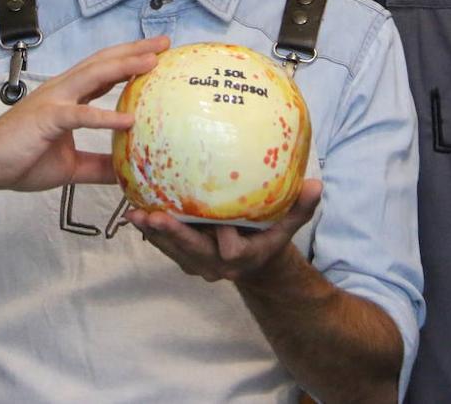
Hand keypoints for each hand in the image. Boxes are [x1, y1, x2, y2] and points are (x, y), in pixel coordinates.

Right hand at [0, 36, 168, 191]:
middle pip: (104, 62)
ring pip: (94, 75)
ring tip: (152, 62)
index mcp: (68, 97)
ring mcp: (55, 100)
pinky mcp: (48, 118)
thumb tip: (127, 174)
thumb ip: (99, 166)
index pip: (104, 72)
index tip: (156, 54)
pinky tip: (128, 120)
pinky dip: (105, 116)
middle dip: (135, 51)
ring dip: (125, 67)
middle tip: (164, 43)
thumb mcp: (71, 166)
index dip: (130, 60)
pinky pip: (80, 115)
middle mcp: (64, 90)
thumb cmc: (21, 159)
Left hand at [126, 179, 322, 283]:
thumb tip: (316, 185)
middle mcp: (216, 265)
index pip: (231, 251)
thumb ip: (300, 207)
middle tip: (155, 216)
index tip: (219, 223)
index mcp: (243, 256)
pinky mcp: (184, 257)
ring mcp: (197, 264)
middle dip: (173, 235)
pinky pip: (164, 245)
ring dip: (153, 232)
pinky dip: (150, 229)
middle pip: (191, 252)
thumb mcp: (289, 224)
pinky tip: (133, 208)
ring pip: (172, 250)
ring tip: (135, 213)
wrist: (256, 264)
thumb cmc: (270, 237)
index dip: (224, 238)